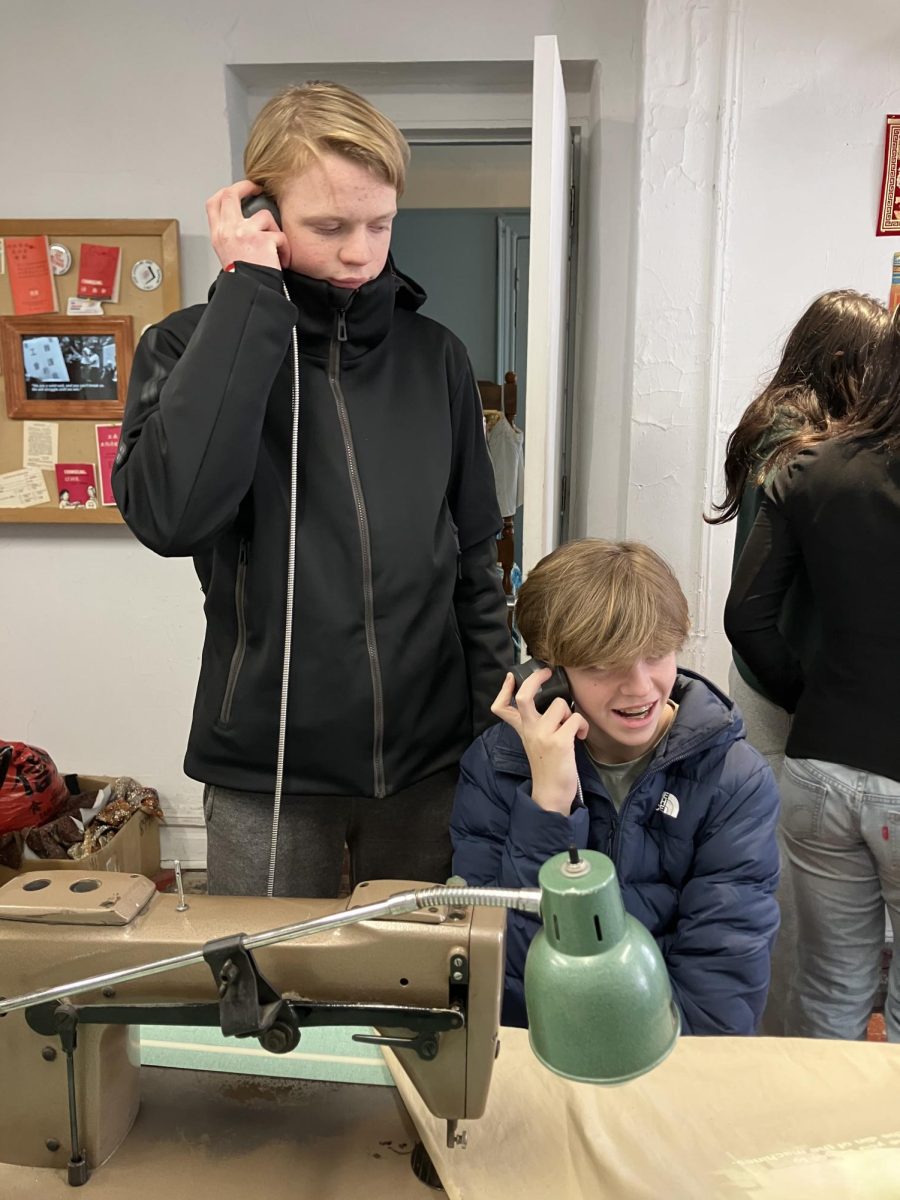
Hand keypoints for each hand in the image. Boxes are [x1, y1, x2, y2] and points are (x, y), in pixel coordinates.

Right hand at [205, 180, 289, 270]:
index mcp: (218, 235)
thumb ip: (232, 236)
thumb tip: (244, 221)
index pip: (214, 203)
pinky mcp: (262, 240)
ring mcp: (243, 233)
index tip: (239, 189)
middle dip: (246, 187)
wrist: (250, 294)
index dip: (227, 192)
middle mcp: (227, 231)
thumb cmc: (244, 279)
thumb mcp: (228, 254)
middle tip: (258, 189)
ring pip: (264, 216)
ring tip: (275, 250)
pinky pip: (280, 236)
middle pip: (231, 194)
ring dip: (274, 231)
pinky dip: (284, 249)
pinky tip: (281, 260)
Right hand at [491, 669, 588, 814]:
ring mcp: (543, 735)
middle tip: (546, 672)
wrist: (551, 793)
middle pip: (524, 696)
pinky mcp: (559, 742)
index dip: (504, 689)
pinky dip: (582, 726)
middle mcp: (529, 730)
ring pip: (559, 704)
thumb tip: (553, 704)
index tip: (511, 677)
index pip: (501, 707)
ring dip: (571, 714)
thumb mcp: (535, 743)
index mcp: (522, 730)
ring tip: (573, 728)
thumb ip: (536, 725)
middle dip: (536, 678)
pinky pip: (575, 719)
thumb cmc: (548, 767)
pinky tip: (580, 737)